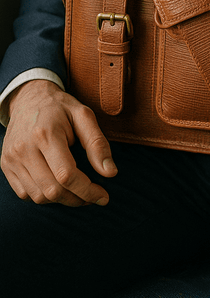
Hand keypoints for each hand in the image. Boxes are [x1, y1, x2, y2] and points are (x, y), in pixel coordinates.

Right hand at [1, 79, 116, 206]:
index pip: (66, 175)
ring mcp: (12, 159)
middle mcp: (24, 149)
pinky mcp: (6, 166)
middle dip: (77, 198)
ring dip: (62, 199)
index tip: (103, 196)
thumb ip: (97, 144)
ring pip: (39, 196)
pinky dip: (44, 196)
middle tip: (93, 195)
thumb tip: (110, 173)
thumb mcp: (84, 116)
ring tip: (77, 190)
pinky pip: (25, 194)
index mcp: (46, 134)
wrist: (29, 98)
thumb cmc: (60, 107)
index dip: (87, 190)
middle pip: (52, 190)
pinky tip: (57, 185)